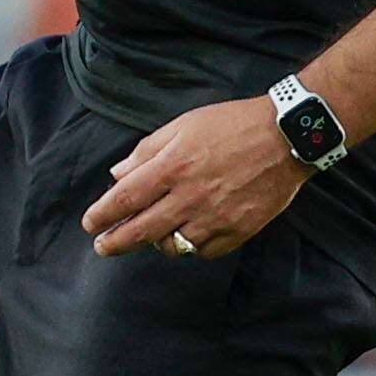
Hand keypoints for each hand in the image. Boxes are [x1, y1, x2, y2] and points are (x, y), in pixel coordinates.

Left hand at [81, 95, 303, 258]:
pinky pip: (204, 251)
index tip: (89, 224)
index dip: (101, 215)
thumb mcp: (183, 125)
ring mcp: (215, 218)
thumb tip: (118, 175)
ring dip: (155, 243)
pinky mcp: (238, 230)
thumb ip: (147, 151)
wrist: (285, 135)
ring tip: (151, 235)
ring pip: (172, 246)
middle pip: (141, 231)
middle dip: (115, 242)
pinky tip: (187, 236)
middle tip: (103, 247)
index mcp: (172, 167)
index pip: (124, 199)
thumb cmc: (232, 124)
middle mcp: (189, 197)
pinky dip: (191, 247)